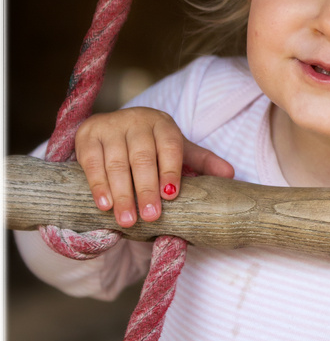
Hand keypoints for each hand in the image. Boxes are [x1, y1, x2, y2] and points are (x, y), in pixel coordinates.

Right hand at [75, 108, 233, 227]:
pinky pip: (91, 162)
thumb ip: (202, 161)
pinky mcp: (87, 134)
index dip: (170, 170)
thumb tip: (231, 175)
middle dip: (146, 189)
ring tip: (128, 220)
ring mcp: (110, 125)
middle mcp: (136, 120)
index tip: (171, 195)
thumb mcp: (177, 149)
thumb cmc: (151, 144)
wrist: (113, 127)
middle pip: (142, 157)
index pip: (169, 145)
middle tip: (151, 216)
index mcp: (162, 122)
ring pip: (116, 162)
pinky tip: (105, 205)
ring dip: (122, 193)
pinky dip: (98, 185)